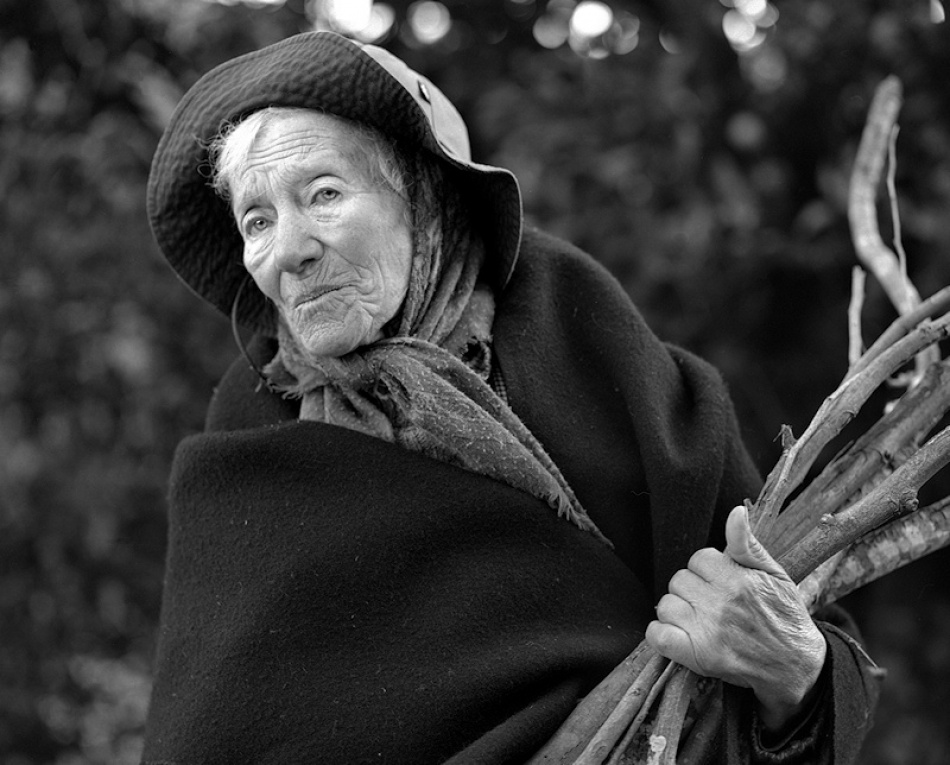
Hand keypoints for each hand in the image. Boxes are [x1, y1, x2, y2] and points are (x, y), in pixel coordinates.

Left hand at [645, 506, 826, 731]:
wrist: (796, 665)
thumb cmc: (785, 615)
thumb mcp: (775, 574)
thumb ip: (748, 544)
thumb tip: (736, 512)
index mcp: (738, 581)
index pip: (698, 559)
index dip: (708, 569)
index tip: (722, 582)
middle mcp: (720, 605)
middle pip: (679, 580)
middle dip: (693, 588)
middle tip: (713, 603)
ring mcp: (707, 632)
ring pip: (666, 604)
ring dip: (678, 611)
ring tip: (700, 620)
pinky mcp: (697, 657)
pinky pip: (657, 635)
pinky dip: (661, 633)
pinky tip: (679, 633)